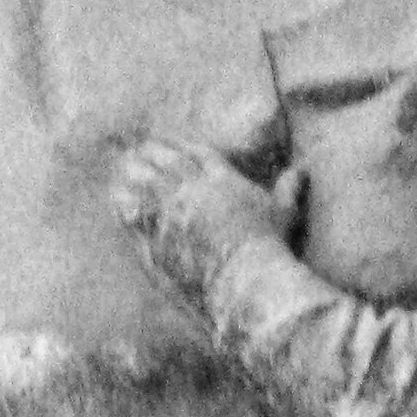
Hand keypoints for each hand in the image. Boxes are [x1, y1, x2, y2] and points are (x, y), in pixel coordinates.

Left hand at [113, 138, 299, 298]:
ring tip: (124, 165)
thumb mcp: (284, 213)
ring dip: (135, 170)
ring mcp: (173, 208)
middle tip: (139, 147)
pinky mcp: (158, 232)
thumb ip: (289, 189)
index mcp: (222, 179)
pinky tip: (115, 198)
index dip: (183, 146)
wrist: (246, 274)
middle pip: (168, 161)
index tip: (171, 142)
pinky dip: (125, 201)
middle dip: (153, 151)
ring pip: (147, 181)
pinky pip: (135, 211)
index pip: (198, 154)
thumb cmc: (269, 244)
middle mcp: (194, 187)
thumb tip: (301, 170)